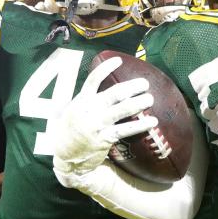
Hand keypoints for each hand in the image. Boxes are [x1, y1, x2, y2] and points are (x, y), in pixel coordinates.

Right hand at [51, 57, 155, 185]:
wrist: (66, 158)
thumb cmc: (69, 131)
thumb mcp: (70, 110)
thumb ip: (83, 98)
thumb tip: (97, 83)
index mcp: (81, 100)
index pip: (93, 79)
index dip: (106, 68)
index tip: (118, 60)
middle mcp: (89, 110)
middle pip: (114, 94)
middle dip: (131, 87)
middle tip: (144, 84)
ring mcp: (97, 124)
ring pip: (121, 110)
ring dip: (138, 103)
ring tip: (150, 99)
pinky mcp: (104, 139)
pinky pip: (125, 130)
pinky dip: (139, 125)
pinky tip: (152, 121)